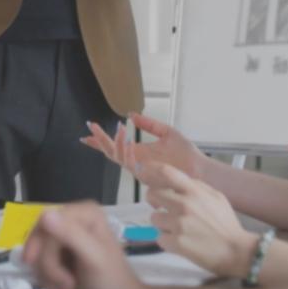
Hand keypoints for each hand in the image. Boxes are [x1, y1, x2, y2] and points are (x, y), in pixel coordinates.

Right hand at [21, 204, 147, 288]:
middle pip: (39, 240)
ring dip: (51, 279)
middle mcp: (73, 224)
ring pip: (37, 256)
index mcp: (85, 215)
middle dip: (49, 267)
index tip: (49, 268)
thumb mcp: (93, 258)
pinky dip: (50, 284)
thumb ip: (71, 234)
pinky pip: (38, 269)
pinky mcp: (59, 263)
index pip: (45, 221)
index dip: (43, 246)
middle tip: (67, 284)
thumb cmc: (112, 285)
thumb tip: (45, 214)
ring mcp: (65, 244)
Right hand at [81, 113, 206, 181]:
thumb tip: (132, 113)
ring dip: (115, 142)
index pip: (115, 147)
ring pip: (118, 158)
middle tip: (92, 126)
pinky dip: (126, 151)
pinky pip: (131, 164)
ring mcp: (141, 169)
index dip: (100, 141)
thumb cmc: (186, 155)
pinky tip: (127, 140)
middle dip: (100, 140)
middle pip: (111, 153)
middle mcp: (137, 162)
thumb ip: (149, 124)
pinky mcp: (147, 175)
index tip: (87, 133)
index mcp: (140, 152)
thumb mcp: (167, 132)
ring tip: (119, 128)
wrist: (200, 169)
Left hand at [138, 162, 256, 278]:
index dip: (151, 169)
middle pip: (152, 194)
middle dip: (155, 201)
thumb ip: (197, 186)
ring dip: (162, 224)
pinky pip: (160, 238)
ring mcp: (178, 224)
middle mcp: (184, 205)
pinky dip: (167, 241)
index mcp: (194, 191)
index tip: (144, 169)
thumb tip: (179, 182)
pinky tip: (181, 242)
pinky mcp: (175, 243)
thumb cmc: (227, 225)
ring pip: (154, 218)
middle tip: (164, 208)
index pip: (166, 172)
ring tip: (178, 229)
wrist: (236, 251)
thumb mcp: (217, 197)